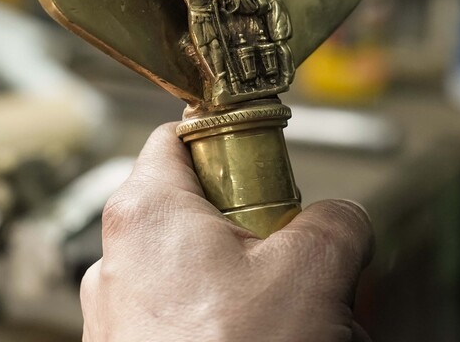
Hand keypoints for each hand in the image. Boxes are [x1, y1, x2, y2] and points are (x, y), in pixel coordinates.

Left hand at [81, 124, 374, 341]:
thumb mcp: (315, 272)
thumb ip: (337, 221)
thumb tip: (342, 220)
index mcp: (145, 213)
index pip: (178, 137)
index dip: (230, 141)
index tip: (271, 163)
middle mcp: (117, 261)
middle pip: (198, 213)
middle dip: (258, 234)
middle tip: (300, 262)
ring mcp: (117, 319)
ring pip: (196, 277)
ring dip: (248, 291)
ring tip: (294, 323)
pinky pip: (184, 325)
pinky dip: (225, 330)